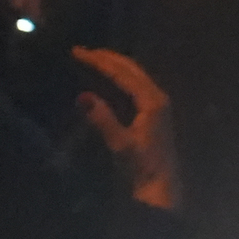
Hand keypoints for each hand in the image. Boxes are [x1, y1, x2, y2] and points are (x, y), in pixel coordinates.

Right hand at [74, 46, 181, 209]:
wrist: (160, 188)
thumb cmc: (141, 168)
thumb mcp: (120, 144)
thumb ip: (102, 119)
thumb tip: (82, 96)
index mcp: (153, 101)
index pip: (123, 73)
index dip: (99, 61)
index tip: (78, 51)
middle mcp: (158, 98)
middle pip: (132, 69)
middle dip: (107, 58)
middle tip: (82, 50)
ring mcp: (159, 105)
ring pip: (135, 76)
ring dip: (114, 66)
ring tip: (93, 58)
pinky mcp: (155, 114)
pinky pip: (136, 86)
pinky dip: (120, 78)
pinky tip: (108, 79)